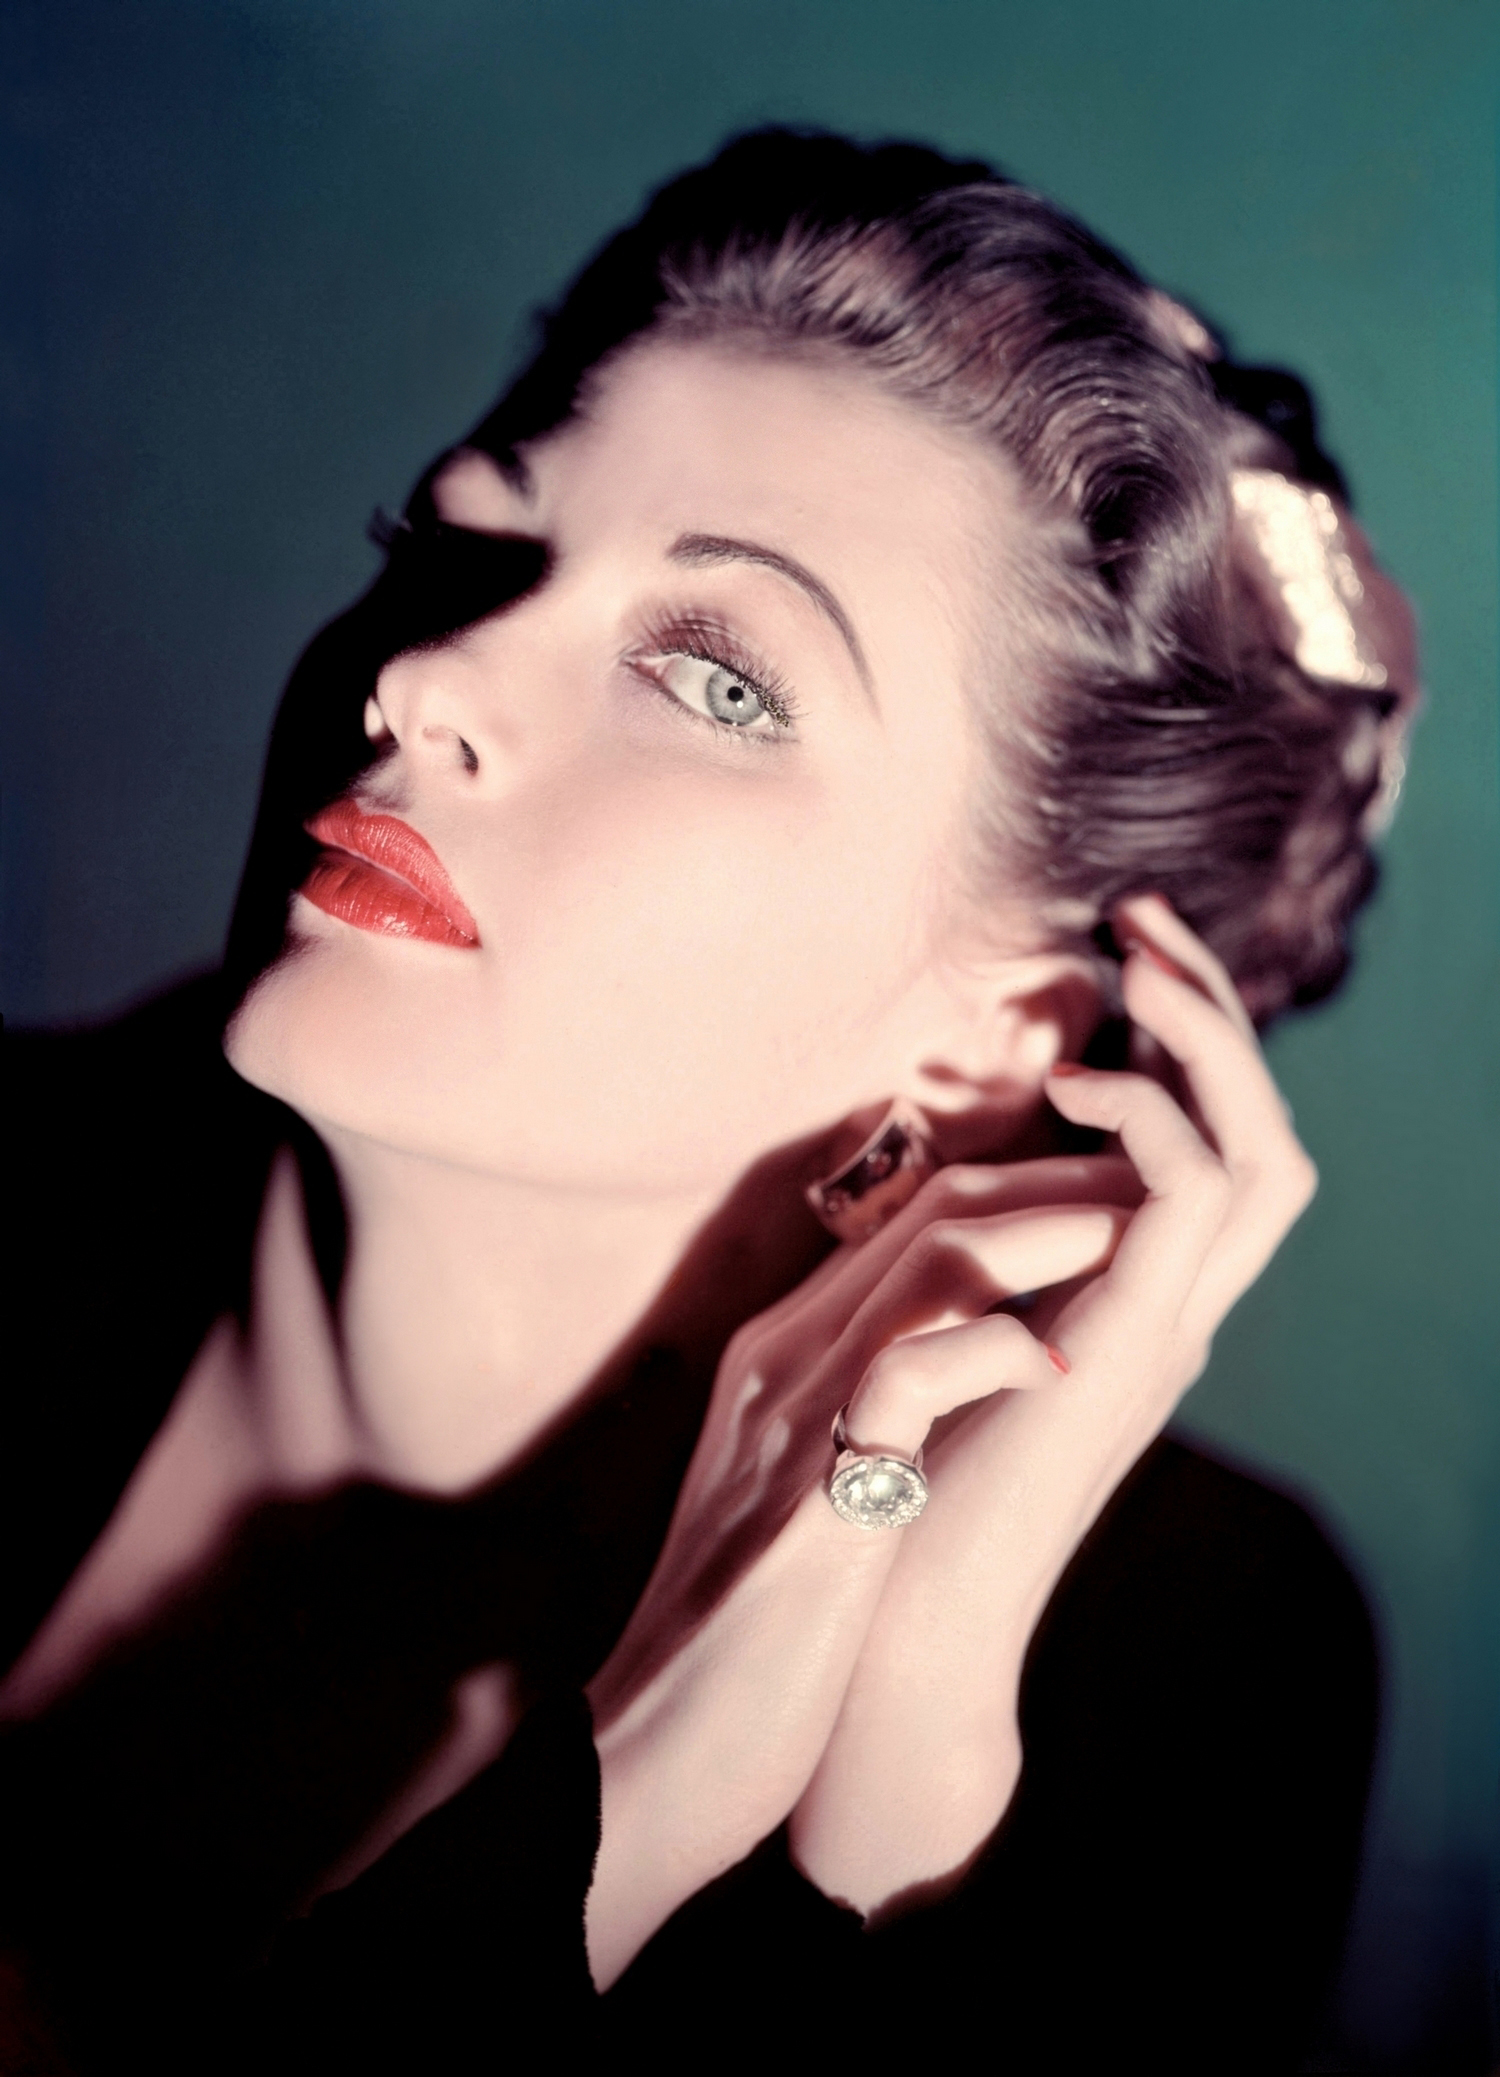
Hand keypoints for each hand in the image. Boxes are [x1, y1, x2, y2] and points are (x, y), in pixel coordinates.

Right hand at [583, 1152, 1128, 1986]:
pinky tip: (1057, 1366)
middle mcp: (783, 1361)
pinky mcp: (814, 1496)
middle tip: (1150, 1192)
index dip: (1023, 1190)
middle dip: (1053, 1187)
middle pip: (931, 1216)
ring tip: (1134, 1241)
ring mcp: (793, 1419)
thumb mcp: (801, 1484)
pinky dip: (993, 1355)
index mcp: (784, 1355)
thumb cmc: (747, 1630)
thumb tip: (938, 1371)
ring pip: (929, 1268)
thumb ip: (854, 1410)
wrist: (654, 1751)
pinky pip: (907, 1379)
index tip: (1111, 1196)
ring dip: (1046, 1239)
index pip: (912, 1223)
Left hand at [787, 896, 1317, 1915]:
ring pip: (1262, 1157)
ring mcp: (1168, 1331)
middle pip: (1260, 1135)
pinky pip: (1192, 1202)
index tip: (1112, 955)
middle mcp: (1174, 1309)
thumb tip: (985, 1169)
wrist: (896, 1619)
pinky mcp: (1132, 1347)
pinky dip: (1156, 1123)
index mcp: (1135, 1300)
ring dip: (1208, 1048)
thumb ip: (994, 1257)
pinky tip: (1082, 1086)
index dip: (1178, 1045)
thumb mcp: (952, 1328)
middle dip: (1212, 1017)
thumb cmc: (901, 1477)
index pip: (1207, 1149)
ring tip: (1137, 967)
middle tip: (1145, 922)